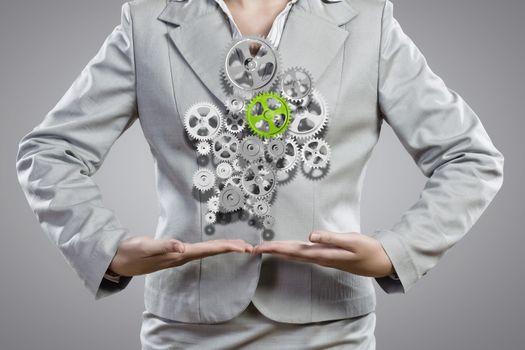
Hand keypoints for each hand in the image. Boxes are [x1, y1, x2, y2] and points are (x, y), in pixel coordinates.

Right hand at [109, 235, 253, 276]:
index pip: (207, 251)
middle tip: (250, 247)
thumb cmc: (130, 253)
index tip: (242, 247)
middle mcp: (181, 256)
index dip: (225, 248)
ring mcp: (178, 255)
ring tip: (239, 246)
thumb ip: (162, 247)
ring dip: (223, 248)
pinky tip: (215, 247)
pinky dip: (211, 247)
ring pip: (206, 252)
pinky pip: (198, 250)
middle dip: (231, 249)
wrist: (119, 260)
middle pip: (211, 252)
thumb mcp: (145, 248)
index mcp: (178, 255)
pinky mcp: (174, 252)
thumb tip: (180, 247)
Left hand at [252, 230, 394, 277]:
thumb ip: (331, 239)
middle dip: (272, 250)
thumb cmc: (368, 251)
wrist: (380, 263)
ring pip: (296, 254)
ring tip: (264, 248)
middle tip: (253, 248)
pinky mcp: (326, 255)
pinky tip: (286, 249)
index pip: (294, 251)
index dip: (276, 249)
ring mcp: (322, 257)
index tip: (260, 247)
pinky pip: (303, 253)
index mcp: (323, 254)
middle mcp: (319, 258)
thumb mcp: (352, 242)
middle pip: (291, 253)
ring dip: (280, 251)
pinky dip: (291, 250)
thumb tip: (310, 236)